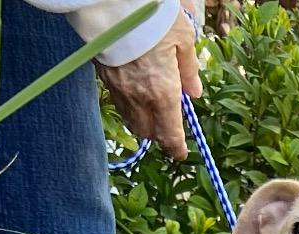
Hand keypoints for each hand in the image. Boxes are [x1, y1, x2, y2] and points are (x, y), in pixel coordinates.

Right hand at [97, 5, 201, 159]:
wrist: (113, 3)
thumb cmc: (154, 18)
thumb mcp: (183, 38)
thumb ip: (189, 69)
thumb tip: (194, 92)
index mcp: (163, 92)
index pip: (170, 135)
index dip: (176, 149)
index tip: (180, 154)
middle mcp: (139, 98)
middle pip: (148, 132)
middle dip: (158, 135)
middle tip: (168, 126)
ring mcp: (119, 89)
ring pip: (130, 120)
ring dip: (142, 121)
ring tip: (151, 110)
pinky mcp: (104, 77)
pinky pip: (118, 102)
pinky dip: (128, 105)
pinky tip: (135, 92)